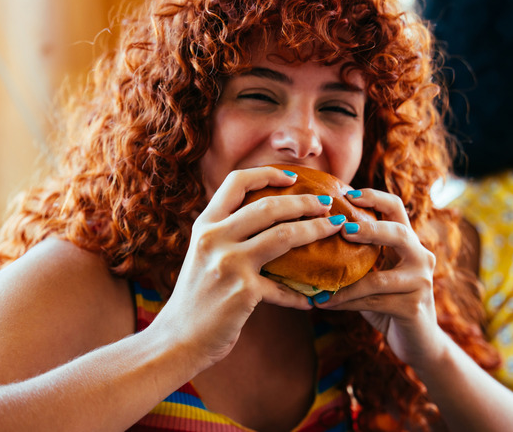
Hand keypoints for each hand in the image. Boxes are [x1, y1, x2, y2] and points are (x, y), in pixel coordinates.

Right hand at [150, 166, 342, 367]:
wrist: (178, 339)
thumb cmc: (197, 297)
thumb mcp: (204, 254)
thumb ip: (227, 233)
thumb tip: (268, 217)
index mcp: (205, 225)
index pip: (236, 182)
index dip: (267, 174)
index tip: (293, 178)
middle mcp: (214, 238)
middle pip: (269, 206)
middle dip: (304, 202)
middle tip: (327, 205)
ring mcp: (229, 264)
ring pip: (283, 236)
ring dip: (315, 231)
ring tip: (334, 230)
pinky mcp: (243, 291)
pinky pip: (283, 288)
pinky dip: (300, 294)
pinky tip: (312, 298)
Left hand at [313, 188, 444, 365]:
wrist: (417, 343)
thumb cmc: (389, 303)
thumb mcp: (375, 275)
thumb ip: (358, 257)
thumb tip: (313, 238)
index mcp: (410, 244)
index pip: (397, 209)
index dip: (375, 197)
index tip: (348, 194)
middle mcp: (421, 258)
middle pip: (398, 233)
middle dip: (369, 229)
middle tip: (342, 229)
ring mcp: (421, 283)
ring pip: (379, 278)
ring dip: (344, 282)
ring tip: (317, 283)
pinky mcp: (414, 307)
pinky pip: (373, 302)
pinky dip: (345, 302)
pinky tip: (324, 303)